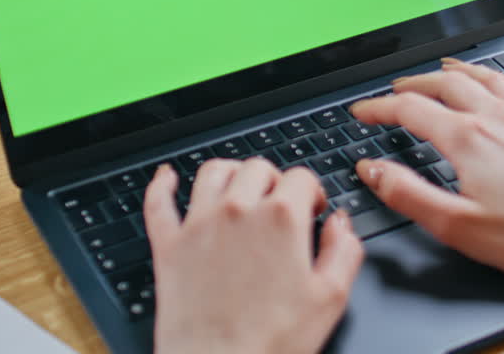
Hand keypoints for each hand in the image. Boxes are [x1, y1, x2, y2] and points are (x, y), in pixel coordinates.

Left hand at [144, 159, 363, 353]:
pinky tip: (167, 178)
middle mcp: (237, 210)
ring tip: (240, 188)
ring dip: (231, 173)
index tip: (312, 208)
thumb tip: (342, 224)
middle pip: (258, 167)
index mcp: (281, 219)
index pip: (300, 176)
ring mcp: (199, 224)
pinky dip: (162, 185)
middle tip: (281, 204)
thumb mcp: (330, 298)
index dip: (312, 190)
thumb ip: (344, 251)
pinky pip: (158, 202)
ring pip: (213, 172)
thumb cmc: (272, 341)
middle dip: (275, 180)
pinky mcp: (169, 245)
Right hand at [351, 58, 503, 294]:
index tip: (361, 111)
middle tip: (397, 89)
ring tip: (445, 69)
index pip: (411, 110)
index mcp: (467, 138)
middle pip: (448, 84)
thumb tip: (372, 171)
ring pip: (489, 78)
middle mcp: (497, 118)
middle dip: (416, 83)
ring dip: (461, 71)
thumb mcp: (455, 224)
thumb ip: (407, 194)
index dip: (379, 108)